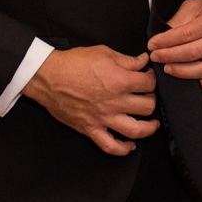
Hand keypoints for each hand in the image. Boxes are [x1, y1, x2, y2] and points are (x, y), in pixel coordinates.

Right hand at [22, 46, 158, 155]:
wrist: (49, 76)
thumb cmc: (74, 63)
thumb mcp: (104, 53)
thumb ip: (127, 60)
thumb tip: (142, 61)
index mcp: (120, 81)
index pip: (148, 83)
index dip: (152, 78)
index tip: (148, 76)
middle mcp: (115, 102)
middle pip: (147, 107)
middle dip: (152, 100)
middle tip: (148, 96)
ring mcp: (103, 118)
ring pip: (135, 130)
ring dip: (148, 128)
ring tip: (152, 124)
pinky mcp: (91, 129)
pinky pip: (110, 146)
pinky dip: (123, 149)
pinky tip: (130, 145)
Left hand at [147, 0, 201, 88]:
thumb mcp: (195, 5)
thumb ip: (178, 20)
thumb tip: (161, 38)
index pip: (187, 34)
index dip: (166, 41)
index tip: (152, 44)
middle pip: (194, 53)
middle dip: (169, 56)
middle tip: (155, 56)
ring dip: (182, 72)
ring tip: (167, 68)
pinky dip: (198, 81)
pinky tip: (186, 75)